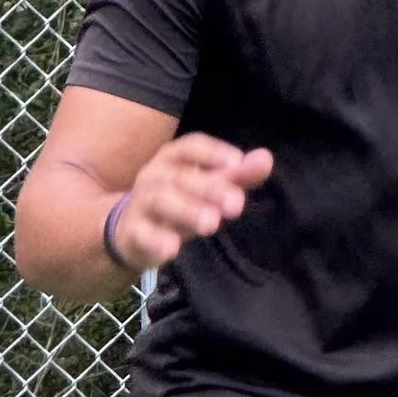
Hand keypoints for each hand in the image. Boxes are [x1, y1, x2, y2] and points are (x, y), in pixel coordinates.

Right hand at [108, 134, 273, 271]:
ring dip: (186, 211)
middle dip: (209, 189)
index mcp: (174, 159)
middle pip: (181, 177)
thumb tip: (266, 158)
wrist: (131, 231)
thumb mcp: (207, 188)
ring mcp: (141, 203)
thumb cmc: (179, 203)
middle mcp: (155, 176)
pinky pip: (141, 234)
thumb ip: (236, 176)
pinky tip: (172, 249)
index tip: (236, 162)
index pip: (191, 147)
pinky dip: (155, 240)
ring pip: (161, 201)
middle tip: (236, 205)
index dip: (213, 153)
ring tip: (211, 224)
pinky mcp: (133, 232)